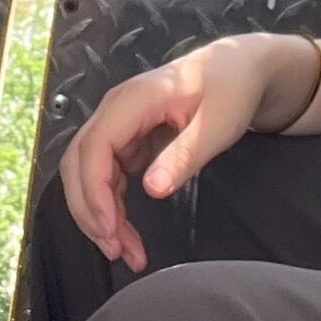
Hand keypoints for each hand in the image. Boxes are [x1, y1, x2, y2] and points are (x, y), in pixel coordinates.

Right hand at [60, 33, 320, 269]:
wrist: (240, 69)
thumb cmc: (232, 89)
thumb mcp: (217, 124)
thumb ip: (184, 155)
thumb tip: (152, 190)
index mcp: (135, 99)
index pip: (95, 145)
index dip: (94, 191)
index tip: (111, 230)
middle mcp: (117, 109)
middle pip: (79, 162)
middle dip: (89, 209)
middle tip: (117, 250)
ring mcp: (120, 124)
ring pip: (88, 172)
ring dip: (98, 213)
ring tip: (125, 251)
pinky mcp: (127, 138)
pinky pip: (105, 175)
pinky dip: (110, 205)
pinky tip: (126, 231)